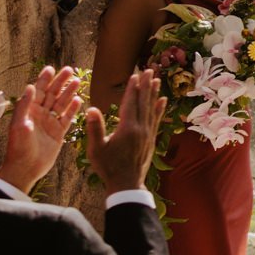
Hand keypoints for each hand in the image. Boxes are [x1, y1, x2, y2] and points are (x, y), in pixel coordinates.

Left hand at [0, 64, 79, 194]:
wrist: (25, 169)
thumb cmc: (18, 148)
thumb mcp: (18, 125)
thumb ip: (24, 106)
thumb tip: (30, 87)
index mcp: (29, 111)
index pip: (38, 91)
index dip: (44, 79)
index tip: (51, 68)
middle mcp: (40, 115)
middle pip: (52, 94)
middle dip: (60, 81)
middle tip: (69, 69)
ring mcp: (50, 123)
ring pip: (62, 104)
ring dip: (69, 92)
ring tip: (77, 81)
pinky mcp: (58, 133)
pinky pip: (67, 118)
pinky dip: (73, 109)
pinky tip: (79, 100)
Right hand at [85, 69, 162, 194]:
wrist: (127, 184)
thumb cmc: (108, 167)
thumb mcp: (96, 149)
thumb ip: (95, 128)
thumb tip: (91, 108)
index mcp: (127, 129)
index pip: (130, 103)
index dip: (132, 88)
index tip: (135, 74)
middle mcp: (141, 128)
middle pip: (144, 102)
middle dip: (146, 85)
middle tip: (149, 69)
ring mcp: (148, 133)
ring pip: (152, 108)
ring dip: (154, 93)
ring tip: (157, 79)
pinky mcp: (152, 139)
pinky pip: (157, 119)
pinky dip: (160, 108)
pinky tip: (163, 100)